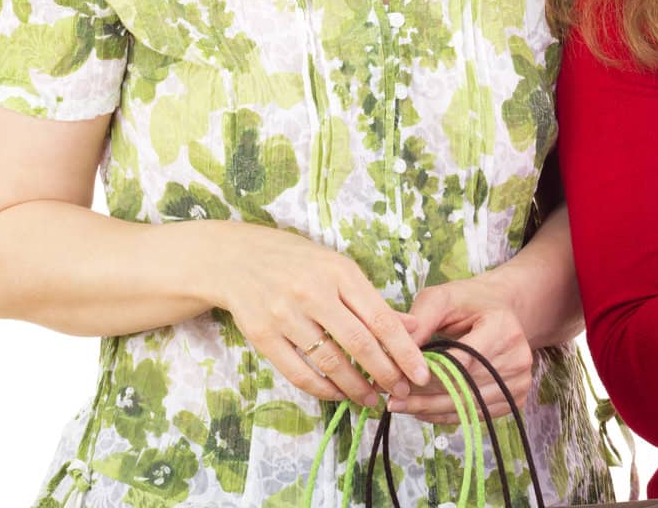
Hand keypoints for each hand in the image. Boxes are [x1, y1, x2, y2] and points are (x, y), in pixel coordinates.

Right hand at [204, 221, 428, 407]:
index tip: (421, 372)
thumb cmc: (298, 262)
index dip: (404, 350)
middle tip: (401, 390)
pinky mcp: (263, 335)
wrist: (236, 258)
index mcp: (340, 271)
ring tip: (371, 399)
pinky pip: (298, 373)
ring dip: (355, 387)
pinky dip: (322, 389)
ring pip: (330, 362)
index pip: (381, 317)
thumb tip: (412, 327)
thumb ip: (372, 300)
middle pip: (359, 343)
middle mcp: (314, 292)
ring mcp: (286, 314)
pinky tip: (338, 395)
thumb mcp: (338, 268)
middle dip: (385, 373)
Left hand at [389, 274, 533, 424]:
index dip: (428, 374)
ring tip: (400, 406)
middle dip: (423, 395)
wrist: (499, 310)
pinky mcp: (515, 398)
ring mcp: (520, 380)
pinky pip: (474, 414)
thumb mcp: (441, 299)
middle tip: (390, 400)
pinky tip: (422, 409)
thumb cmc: (467, 303)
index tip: (397, 379)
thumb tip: (395, 354)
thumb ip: (419, 321)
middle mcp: (518, 356)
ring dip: (430, 410)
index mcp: (504, 327)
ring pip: (467, 406)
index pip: (462, 361)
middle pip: (463, 387)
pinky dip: (445, 414)